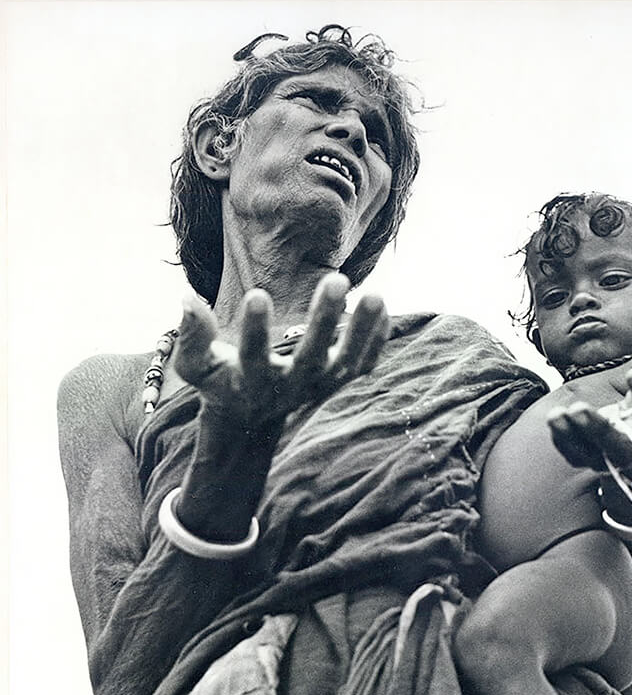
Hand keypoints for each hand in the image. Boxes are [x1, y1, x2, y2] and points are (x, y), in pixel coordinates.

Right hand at [173, 273, 387, 437]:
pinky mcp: (336, 383)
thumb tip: (187, 299)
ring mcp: (318, 387)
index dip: (255, 331)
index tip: (256, 294)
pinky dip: (375, 341)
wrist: (250, 415)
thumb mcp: (195, 366)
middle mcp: (290, 388)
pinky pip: (362, 365)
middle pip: (311, 360)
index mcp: (251, 383)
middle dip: (324, 321)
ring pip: (346, 365)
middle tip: (336, 278)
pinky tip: (381, 308)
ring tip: (375, 295)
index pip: (253, 358)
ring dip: (361, 332)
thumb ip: (190, 338)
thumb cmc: (219, 381)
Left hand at [547, 339, 631, 471]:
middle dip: (600, 430)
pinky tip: (555, 417)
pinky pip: (575, 454)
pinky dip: (563, 438)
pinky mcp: (590, 456)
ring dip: (576, 435)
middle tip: (578, 407)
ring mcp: (612, 456)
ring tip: (560, 414)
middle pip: (624, 449)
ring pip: (595, 455)